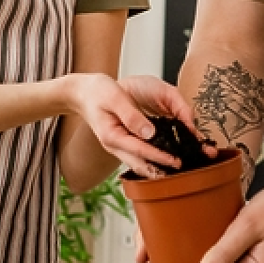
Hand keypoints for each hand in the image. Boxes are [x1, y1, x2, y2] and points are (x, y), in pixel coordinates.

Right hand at [64, 73, 185, 177]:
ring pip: (139, 163)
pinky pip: (138, 155)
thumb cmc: (97, 91)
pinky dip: (151, 158)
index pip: (140, 151)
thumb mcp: (114, 97)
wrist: (82, 93)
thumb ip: (131, 115)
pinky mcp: (122, 142)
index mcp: (112, 136)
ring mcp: (118, 146)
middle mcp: (114, 146)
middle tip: (181, 170)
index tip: (175, 161)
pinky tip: (164, 157)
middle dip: (160, 170)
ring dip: (156, 167)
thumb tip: (150, 132)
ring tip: (175, 168)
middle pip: (140, 165)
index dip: (159, 157)